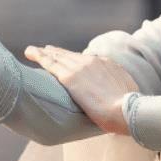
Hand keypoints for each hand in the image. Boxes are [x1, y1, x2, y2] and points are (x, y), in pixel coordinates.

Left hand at [25, 45, 139, 135]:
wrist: (127, 111)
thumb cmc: (130, 110)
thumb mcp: (127, 94)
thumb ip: (119, 91)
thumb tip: (120, 98)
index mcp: (108, 65)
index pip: (88, 60)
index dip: (76, 59)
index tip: (69, 59)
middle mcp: (94, 62)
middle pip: (71, 55)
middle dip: (58, 53)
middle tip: (46, 50)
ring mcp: (81, 68)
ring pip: (58, 57)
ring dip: (45, 53)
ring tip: (33, 51)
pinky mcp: (70, 77)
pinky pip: (50, 63)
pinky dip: (39, 56)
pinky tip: (30, 53)